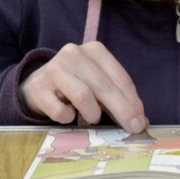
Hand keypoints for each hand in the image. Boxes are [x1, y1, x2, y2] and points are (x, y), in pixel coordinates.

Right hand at [19, 41, 147, 132]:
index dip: (133, 101)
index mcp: (94, 50)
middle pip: (104, 86)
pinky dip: (69, 118)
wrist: (38, 85)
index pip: (120, 77)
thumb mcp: (99, 85)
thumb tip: (141, 122)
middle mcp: (74, 54)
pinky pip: (60, 111)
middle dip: (122, 110)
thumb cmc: (76, 85)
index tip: (141, 120)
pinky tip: (69, 115)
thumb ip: (119, 98)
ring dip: (93, 114)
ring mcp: (54, 69)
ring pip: (83, 96)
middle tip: (132, 128)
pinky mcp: (38, 87)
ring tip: (92, 118)